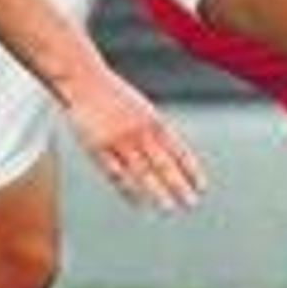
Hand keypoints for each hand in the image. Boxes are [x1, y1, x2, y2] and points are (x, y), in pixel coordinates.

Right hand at [64, 69, 205, 211]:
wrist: (84, 79)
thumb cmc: (112, 94)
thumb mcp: (141, 108)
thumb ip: (155, 130)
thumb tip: (173, 154)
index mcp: (153, 120)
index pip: (178, 149)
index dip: (191, 169)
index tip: (202, 186)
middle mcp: (139, 131)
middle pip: (163, 163)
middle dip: (179, 184)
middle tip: (192, 203)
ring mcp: (118, 140)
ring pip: (142, 172)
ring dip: (157, 192)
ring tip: (169, 208)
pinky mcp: (97, 148)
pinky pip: (116, 174)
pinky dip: (129, 190)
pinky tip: (138, 202)